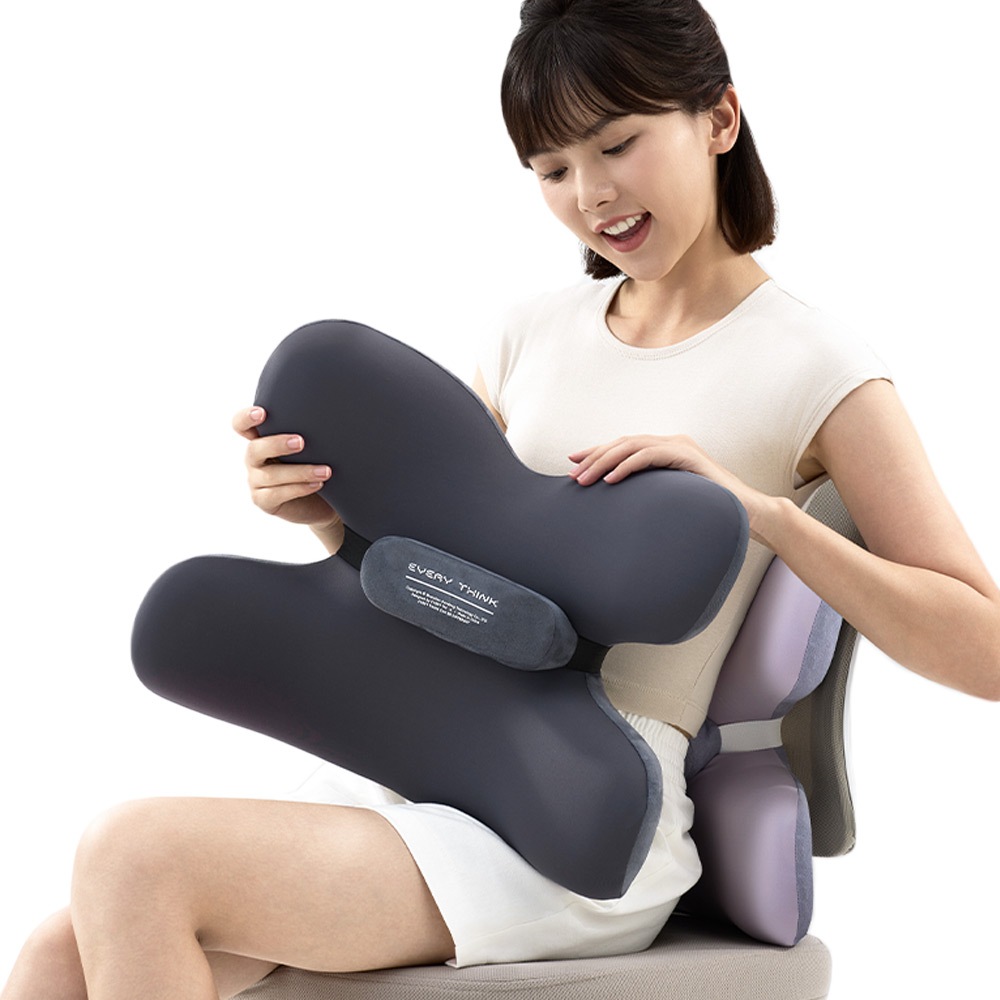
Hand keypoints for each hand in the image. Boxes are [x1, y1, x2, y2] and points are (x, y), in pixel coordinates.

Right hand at [232, 406, 341, 531]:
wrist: (323, 500)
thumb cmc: (316, 464)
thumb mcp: (311, 446)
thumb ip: (307, 431)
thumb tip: (326, 415)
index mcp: (261, 439)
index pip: (242, 425)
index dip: (246, 418)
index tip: (262, 412)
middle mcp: (254, 459)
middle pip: (254, 449)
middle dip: (277, 444)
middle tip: (301, 442)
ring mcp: (256, 481)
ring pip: (271, 475)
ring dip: (300, 472)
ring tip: (325, 471)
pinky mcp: (263, 501)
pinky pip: (277, 494)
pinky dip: (299, 488)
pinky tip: (317, 484)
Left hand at [568, 434, 773, 538]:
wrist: (749, 515)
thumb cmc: (710, 513)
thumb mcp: (670, 502)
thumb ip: (650, 495)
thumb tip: (619, 507)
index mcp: (667, 451)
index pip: (625, 447)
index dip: (597, 453)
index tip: (573, 464)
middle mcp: (672, 443)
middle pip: (623, 443)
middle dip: (594, 457)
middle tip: (572, 474)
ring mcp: (681, 446)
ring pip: (632, 446)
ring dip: (604, 461)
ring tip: (584, 479)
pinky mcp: (688, 456)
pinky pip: (650, 455)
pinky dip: (627, 465)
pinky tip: (611, 478)